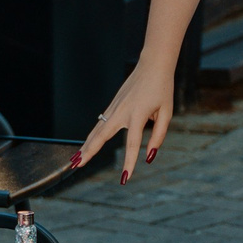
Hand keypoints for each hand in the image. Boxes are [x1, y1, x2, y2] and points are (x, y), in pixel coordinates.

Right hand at [74, 55, 175, 183]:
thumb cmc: (162, 89)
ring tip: (75, 160)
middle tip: (77, 165)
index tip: (125, 178)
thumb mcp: (166, 113)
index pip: (132, 143)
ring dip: (85, 145)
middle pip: (101, 136)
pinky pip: (100, 124)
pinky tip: (86, 145)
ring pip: (96, 130)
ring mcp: (114, 107)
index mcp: (138, 114)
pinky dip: (91, 136)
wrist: (152, 65)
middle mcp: (122, 111)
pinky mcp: (112, 105)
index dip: (129, 162)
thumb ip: (158, 136)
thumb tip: (149, 157)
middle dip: (89, 151)